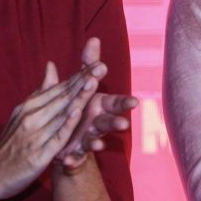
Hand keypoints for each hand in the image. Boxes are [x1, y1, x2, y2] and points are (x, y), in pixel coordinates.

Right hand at [0, 59, 104, 199]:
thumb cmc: (10, 144)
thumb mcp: (22, 113)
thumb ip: (41, 92)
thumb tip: (51, 66)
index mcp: (30, 106)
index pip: (59, 88)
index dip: (79, 76)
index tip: (98, 62)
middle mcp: (32, 117)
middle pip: (62, 96)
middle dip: (83, 81)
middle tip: (101, 65)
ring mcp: (34, 135)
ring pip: (61, 113)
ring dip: (78, 97)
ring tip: (94, 82)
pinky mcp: (37, 154)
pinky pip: (55, 137)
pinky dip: (66, 124)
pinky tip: (77, 113)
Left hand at [57, 37, 138, 169]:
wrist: (65, 137)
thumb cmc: (79, 108)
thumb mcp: (82, 84)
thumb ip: (88, 65)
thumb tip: (93, 38)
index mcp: (99, 105)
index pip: (115, 102)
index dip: (124, 103)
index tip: (135, 102)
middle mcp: (96, 123)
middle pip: (109, 122)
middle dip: (116, 123)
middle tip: (123, 124)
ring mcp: (86, 139)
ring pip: (94, 140)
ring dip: (96, 142)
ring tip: (97, 144)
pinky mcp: (75, 154)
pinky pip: (75, 158)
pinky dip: (74, 160)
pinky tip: (69, 161)